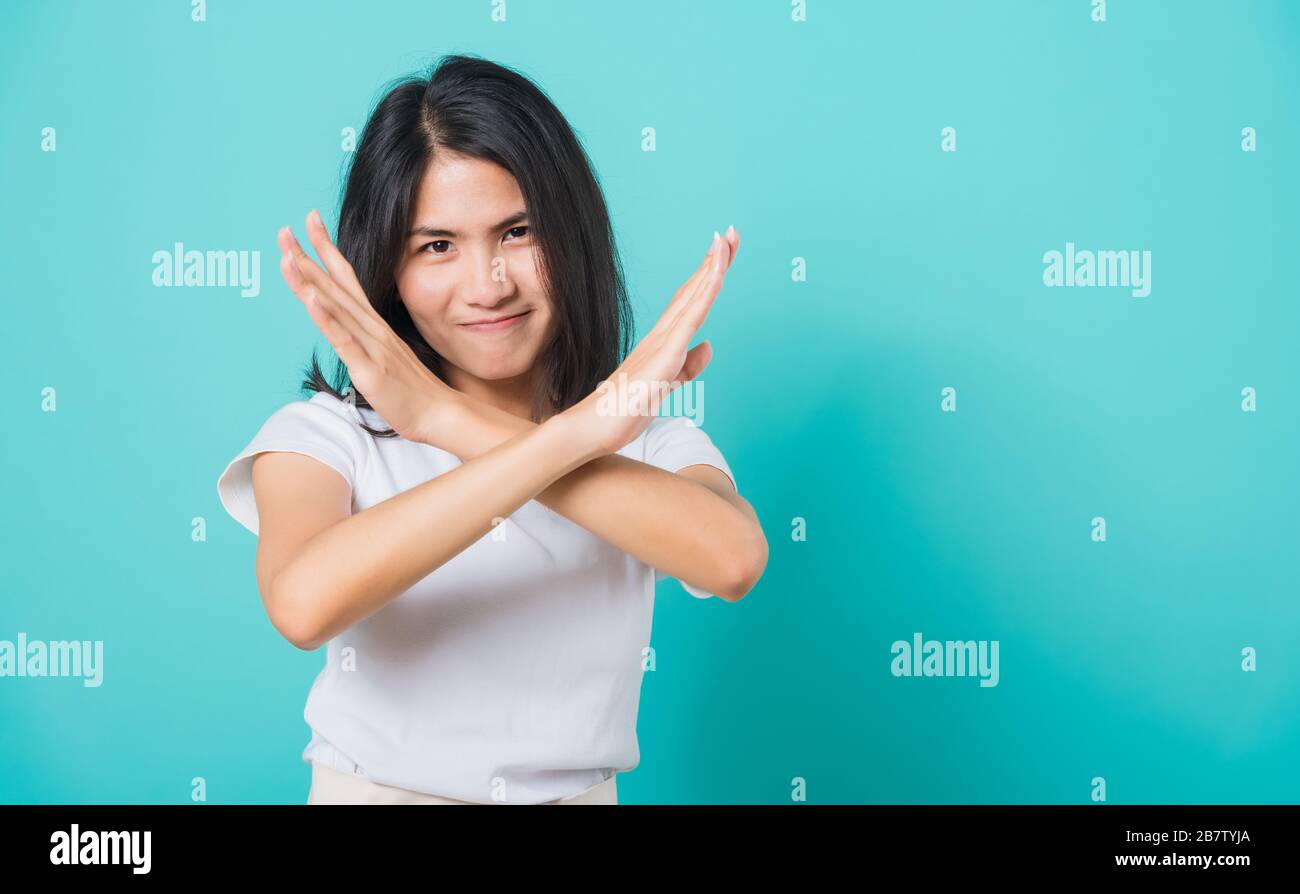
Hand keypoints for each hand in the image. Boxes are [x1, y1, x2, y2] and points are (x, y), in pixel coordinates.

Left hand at [276, 210, 457, 445]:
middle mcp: (371, 327)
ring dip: (310, 280)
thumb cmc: (412, 388)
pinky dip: (327, 319)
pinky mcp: (369, 368)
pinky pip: (345, 340)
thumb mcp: (387, 354)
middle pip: (336, 285)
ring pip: (335, 306)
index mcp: (374, 323)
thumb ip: (368, 336)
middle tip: (284, 229)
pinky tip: (311, 300)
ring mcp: (371, 345)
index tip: (310, 221)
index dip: (327, 249)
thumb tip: (351, 324)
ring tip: (287, 256)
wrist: (440, 412)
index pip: (347, 277)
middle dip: (308, 256)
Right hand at [561, 226, 739, 456]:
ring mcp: (663, 341)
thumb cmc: (624, 409)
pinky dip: (705, 293)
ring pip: (693, 296)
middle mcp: (663, 334)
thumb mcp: (667, 386)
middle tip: (731, 232)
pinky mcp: (664, 354)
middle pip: (695, 288)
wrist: (594, 426)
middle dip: (715, 259)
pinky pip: (690, 318)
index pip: (692, 299)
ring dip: (712, 266)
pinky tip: (717, 274)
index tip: (722, 250)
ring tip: (726, 240)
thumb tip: (708, 347)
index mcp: (664, 340)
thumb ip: (688, 367)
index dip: (708, 273)